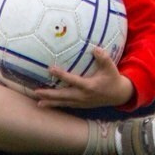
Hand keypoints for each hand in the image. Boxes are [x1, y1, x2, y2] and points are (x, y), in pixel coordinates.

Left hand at [18, 45, 134, 109]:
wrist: (118, 95)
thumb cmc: (113, 78)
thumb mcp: (111, 67)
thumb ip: (103, 58)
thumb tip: (95, 49)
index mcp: (89, 86)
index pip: (72, 80)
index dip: (61, 75)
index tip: (50, 69)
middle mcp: (83, 96)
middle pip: (63, 96)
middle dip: (50, 94)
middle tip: (36, 92)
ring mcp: (82, 102)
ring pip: (63, 103)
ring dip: (50, 102)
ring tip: (38, 103)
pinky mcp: (81, 105)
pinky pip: (67, 105)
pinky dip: (57, 105)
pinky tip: (47, 105)